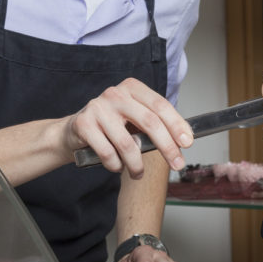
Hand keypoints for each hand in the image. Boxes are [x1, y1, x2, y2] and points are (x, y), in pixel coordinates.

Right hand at [64, 77, 192, 177]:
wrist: (75, 131)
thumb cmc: (112, 125)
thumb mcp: (135, 118)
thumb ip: (156, 123)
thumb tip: (184, 139)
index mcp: (133, 88)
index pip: (161, 105)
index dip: (177, 124)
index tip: (187, 142)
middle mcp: (116, 94)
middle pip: (150, 122)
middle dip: (167, 147)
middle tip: (177, 164)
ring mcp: (98, 108)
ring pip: (128, 143)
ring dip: (137, 164)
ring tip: (138, 173)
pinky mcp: (83, 124)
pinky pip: (108, 153)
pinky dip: (116, 165)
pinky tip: (117, 166)